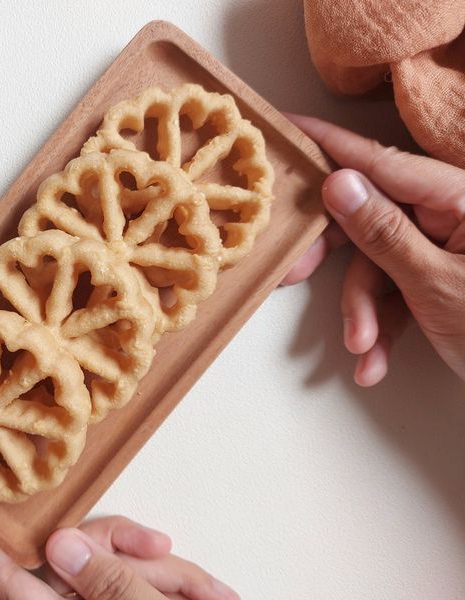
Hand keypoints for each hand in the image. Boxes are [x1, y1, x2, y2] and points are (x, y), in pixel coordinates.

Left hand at [0, 500, 238, 599]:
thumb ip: (108, 585)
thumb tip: (60, 545)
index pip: (5, 577)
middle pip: (81, 552)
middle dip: (131, 548)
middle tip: (168, 556)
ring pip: (120, 562)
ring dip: (169, 574)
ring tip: (210, 596)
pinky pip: (140, 580)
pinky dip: (174, 585)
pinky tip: (206, 596)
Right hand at [282, 114, 464, 385]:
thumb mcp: (435, 285)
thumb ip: (384, 232)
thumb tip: (339, 184)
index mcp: (460, 198)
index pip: (382, 162)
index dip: (330, 145)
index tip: (288, 126)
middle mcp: (451, 213)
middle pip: (371, 217)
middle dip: (338, 262)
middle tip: (294, 276)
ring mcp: (445, 245)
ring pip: (377, 262)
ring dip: (364, 310)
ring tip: (365, 350)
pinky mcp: (439, 276)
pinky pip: (395, 288)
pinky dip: (383, 324)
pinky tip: (376, 359)